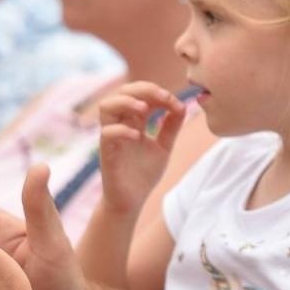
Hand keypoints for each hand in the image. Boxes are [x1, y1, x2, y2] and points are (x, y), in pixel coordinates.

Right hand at [98, 82, 184, 216]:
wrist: (132, 200)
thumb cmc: (144, 173)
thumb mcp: (164, 146)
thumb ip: (171, 127)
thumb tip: (183, 105)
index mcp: (134, 121)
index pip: (140, 94)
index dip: (157, 92)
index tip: (176, 102)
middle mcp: (120, 124)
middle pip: (122, 92)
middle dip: (143, 89)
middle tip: (163, 96)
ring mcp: (112, 138)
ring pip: (106, 106)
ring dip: (126, 103)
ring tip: (145, 110)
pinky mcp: (106, 153)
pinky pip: (107, 134)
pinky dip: (122, 130)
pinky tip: (138, 136)